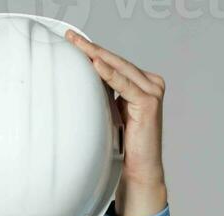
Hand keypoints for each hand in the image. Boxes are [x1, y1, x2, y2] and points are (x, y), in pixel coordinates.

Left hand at [65, 32, 167, 215]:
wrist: (137, 170)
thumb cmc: (123, 146)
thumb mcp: (110, 112)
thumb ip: (104, 93)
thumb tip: (83, 76)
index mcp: (143, 84)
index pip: (115, 62)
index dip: (94, 51)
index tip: (74, 41)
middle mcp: (151, 83)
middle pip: (116, 61)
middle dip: (92, 48)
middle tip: (71, 37)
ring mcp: (153, 91)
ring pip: (119, 68)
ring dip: (97, 55)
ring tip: (78, 45)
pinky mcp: (149, 102)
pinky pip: (124, 83)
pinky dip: (109, 73)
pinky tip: (95, 63)